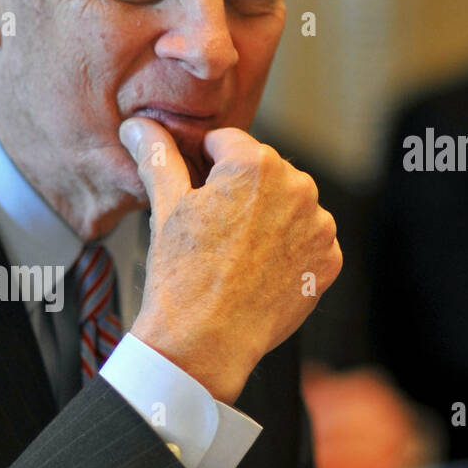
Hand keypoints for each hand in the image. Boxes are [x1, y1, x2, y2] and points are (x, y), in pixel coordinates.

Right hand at [120, 119, 341, 403]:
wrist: (206, 343)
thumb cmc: (182, 277)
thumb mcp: (165, 207)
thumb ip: (157, 156)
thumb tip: (138, 125)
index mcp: (255, 164)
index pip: (227, 142)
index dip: (204, 164)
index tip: (194, 192)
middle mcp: (297, 187)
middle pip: (261, 172)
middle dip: (238, 191)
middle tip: (210, 229)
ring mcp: (319, 226)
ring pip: (287, 205)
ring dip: (265, 218)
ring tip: (233, 253)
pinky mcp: (328, 260)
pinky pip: (306, 240)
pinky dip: (286, 250)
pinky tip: (257, 269)